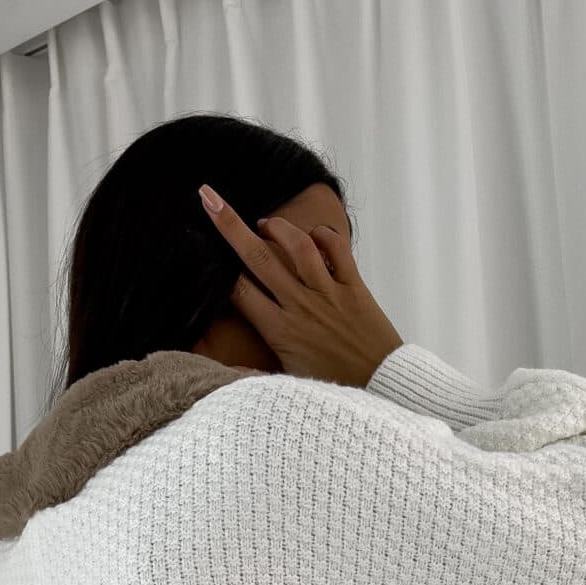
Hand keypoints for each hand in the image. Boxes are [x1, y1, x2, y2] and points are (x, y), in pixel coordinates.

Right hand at [197, 183, 403, 385]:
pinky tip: (313, 234)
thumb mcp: (288, 384)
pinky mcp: (354, 286)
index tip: (203, 248)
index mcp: (280, 331)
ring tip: (265, 223)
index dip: (218, 268)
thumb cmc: (334, 387)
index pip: (239, 290)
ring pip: (298, 246)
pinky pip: (337, 249)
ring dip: (278, 227)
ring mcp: (328, 293)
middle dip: (229, 225)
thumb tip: (222, 371)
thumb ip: (254, 375)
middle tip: (210, 197)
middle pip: (258, 258)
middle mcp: (300, 307)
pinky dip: (323, 235)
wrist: (382, 385)